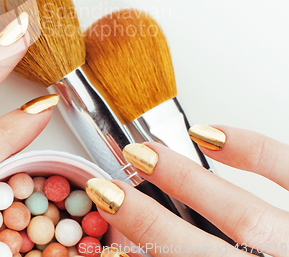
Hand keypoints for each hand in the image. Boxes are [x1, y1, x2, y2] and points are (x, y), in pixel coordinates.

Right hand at [88, 126, 288, 255]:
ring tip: (144, 155)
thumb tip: (158, 254)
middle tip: (107, 190)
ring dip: (185, 181)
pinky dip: (250, 149)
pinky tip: (212, 134)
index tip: (113, 243)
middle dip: (147, 217)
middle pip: (198, 250)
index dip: (147, 249)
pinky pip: (288, 171)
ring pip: (237, 210)